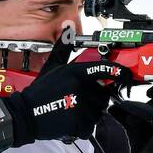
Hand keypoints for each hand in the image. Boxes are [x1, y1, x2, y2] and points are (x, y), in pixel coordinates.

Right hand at [0, 58, 130, 147]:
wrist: (27, 114)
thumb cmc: (41, 91)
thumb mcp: (53, 66)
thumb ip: (64, 47)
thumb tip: (68, 27)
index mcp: (76, 72)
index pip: (105, 70)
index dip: (120, 72)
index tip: (126, 76)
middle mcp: (81, 89)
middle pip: (104, 94)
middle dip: (96, 96)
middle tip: (79, 97)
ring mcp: (82, 107)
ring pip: (99, 110)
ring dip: (90, 111)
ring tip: (73, 108)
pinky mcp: (80, 124)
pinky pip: (92, 125)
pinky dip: (84, 125)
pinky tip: (70, 119)